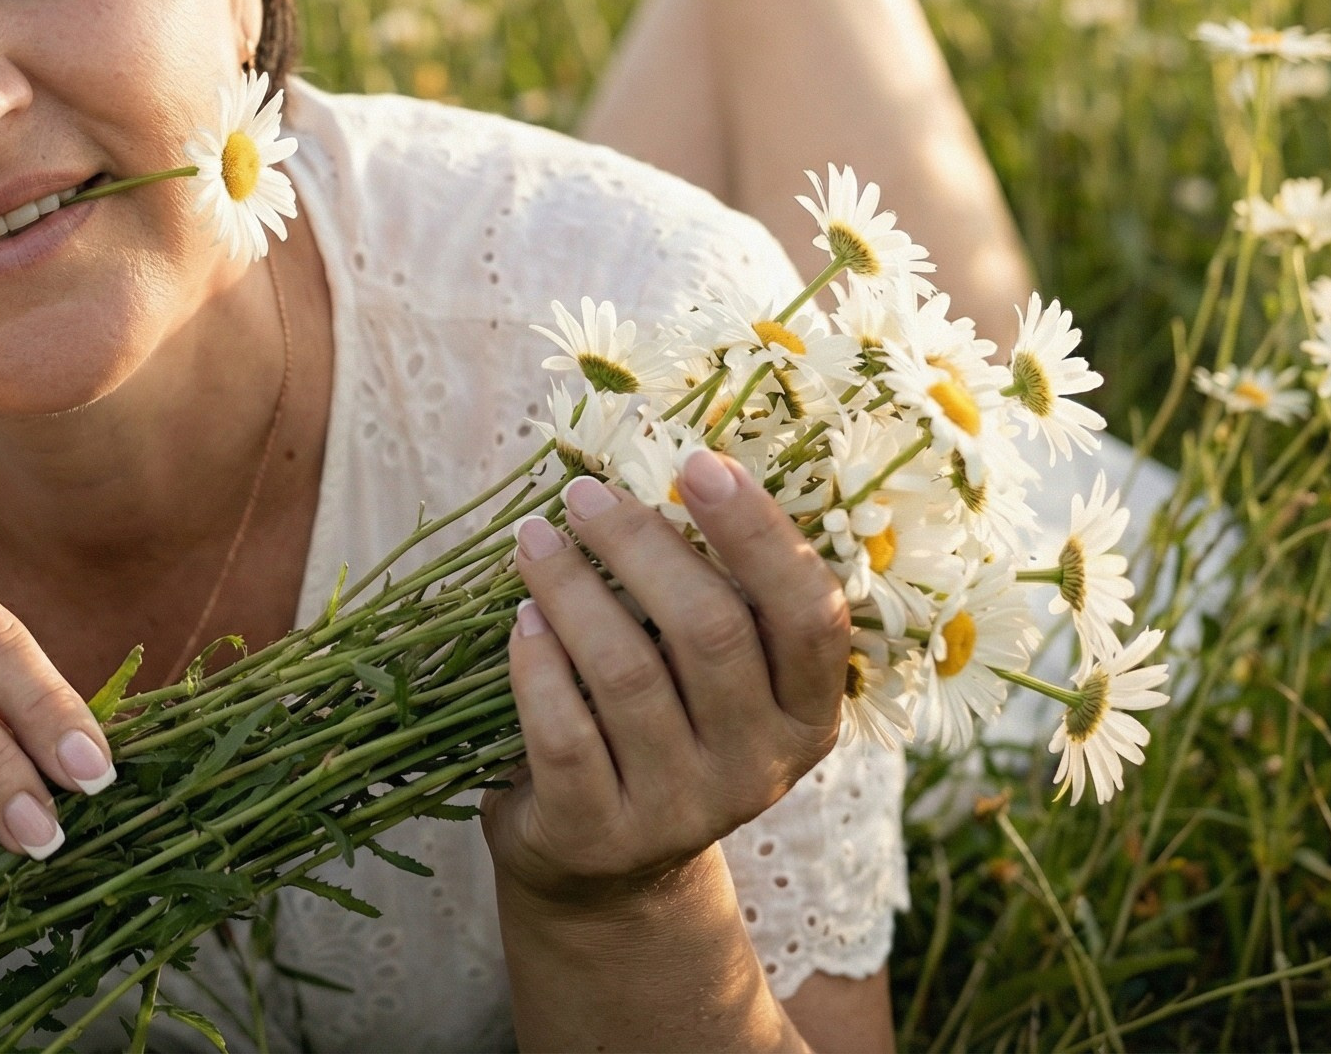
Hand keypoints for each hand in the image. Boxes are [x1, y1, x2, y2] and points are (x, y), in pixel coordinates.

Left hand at [481, 450, 848, 915]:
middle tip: (583, 494)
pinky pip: (564, 732)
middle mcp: (759, 766)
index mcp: (807, 714)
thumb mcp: (712, 677)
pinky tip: (520, 620)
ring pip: (627, 673)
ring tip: (534, 540)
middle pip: (709, 631)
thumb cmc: (661, 728)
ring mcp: (682, 809)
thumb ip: (714, 594)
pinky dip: (536, 665)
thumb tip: (664, 465)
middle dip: (639, 544)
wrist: (606, 867)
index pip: (810, 615)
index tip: (696, 462)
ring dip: (572, 589)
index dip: (759, 533)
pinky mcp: (601, 833)